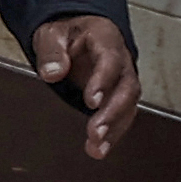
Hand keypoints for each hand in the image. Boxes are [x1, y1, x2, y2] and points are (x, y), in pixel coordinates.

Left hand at [28, 14, 139, 158]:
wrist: (78, 33)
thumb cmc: (67, 33)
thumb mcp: (51, 33)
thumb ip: (51, 51)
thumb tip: (52, 73)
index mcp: (105, 38)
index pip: (110, 60)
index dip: (104, 81)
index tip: (92, 101)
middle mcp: (121, 60)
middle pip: (126, 87)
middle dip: (112, 112)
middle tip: (96, 132)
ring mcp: (122, 78)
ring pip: (128, 105)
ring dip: (114, 128)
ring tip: (96, 147)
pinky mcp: (118, 95)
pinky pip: (122, 115)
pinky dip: (112, 134)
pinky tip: (98, 148)